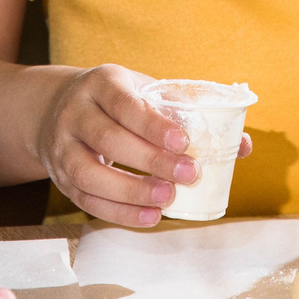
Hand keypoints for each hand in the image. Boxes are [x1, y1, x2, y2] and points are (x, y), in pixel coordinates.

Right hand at [32, 64, 248, 227]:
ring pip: (89, 173)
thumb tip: (242, 144)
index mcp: (102, 83)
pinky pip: (86, 199)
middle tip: (189, 175)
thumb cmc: (119, 100)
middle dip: (150, 160)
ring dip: (130, 191)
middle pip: (108, 139)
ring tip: (168, 199)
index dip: (153, 124)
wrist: (56, 107)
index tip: (184, 141)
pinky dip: (119, 212)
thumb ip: (189, 113)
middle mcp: (76, 112)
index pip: (125, 103)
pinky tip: (150, 216)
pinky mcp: (60, 177)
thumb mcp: (146, 91)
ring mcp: (62, 146)